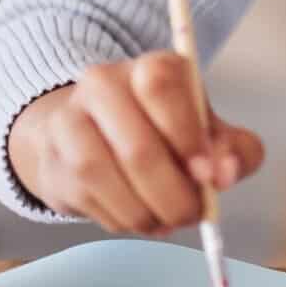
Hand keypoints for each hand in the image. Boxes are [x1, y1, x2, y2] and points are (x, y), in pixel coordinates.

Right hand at [6, 51, 264, 234]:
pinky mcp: (52, 157)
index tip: (207, 175)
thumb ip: (233, 151)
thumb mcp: (210, 132)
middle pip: (136, 146)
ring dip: (142, 211)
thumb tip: (224, 175)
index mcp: (151, 66)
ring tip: (166, 220)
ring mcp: (70, 119)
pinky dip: (118, 217)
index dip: (187, 136)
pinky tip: (138, 217)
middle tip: (192, 215)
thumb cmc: (168, 130)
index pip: (161, 86)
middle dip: (172, 194)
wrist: (100, 131)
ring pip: (102, 174)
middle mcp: (103, 83)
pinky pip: (84, 197)